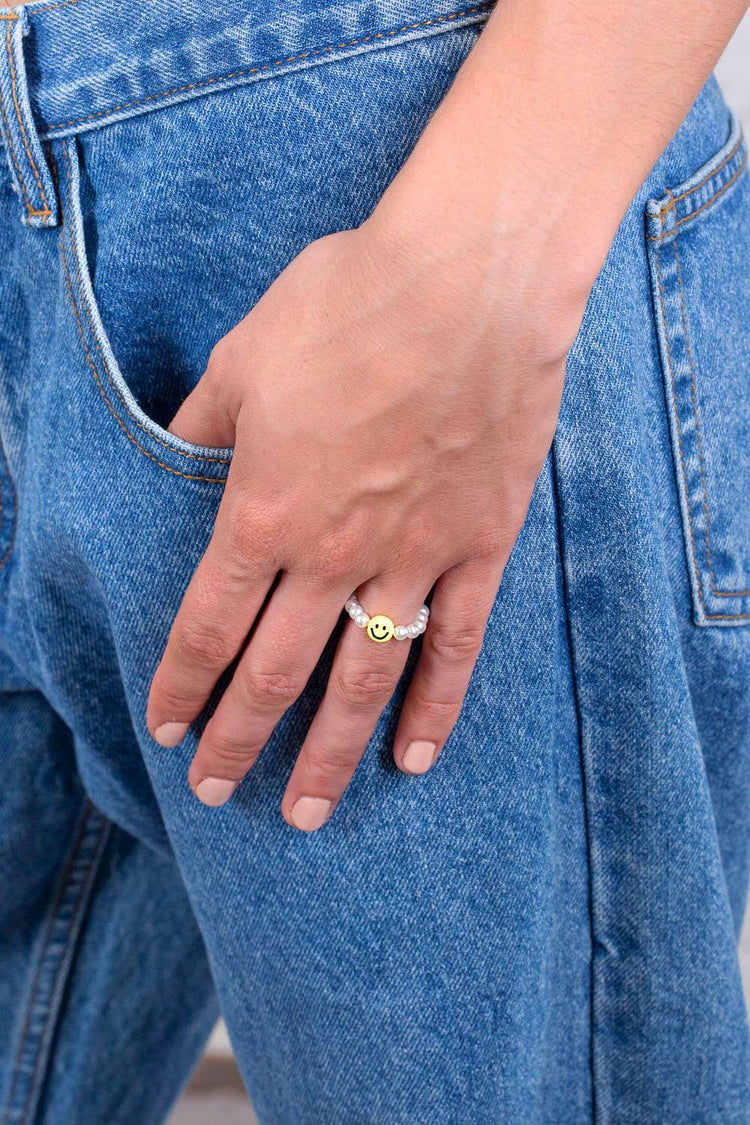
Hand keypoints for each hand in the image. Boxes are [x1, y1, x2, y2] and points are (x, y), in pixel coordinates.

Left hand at [146, 213, 579, 829]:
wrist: (468, 283)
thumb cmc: (349, 307)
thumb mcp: (243, 358)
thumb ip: (201, 426)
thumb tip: (170, 455)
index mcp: (263, 512)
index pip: (207, 627)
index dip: (182, 687)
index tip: (168, 730)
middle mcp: (332, 556)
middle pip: (275, 675)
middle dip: (238, 741)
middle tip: (217, 795)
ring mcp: (411, 560)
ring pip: (362, 682)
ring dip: (328, 755)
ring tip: (307, 812)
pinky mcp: (478, 549)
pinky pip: (457, 648)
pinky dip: (436, 709)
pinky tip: (415, 758)